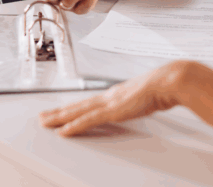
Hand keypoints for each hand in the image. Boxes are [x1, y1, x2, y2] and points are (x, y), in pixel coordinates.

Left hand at [40, 62, 185, 136]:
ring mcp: (110, 102)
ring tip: (44, 122)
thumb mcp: (151, 95)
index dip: (75, 107)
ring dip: (59, 117)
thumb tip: (148, 100)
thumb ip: (144, 99)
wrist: (169, 81)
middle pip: (78, 105)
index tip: (63, 110)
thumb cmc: (164, 86)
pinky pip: (88, 120)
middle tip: (43, 116)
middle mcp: (110, 96)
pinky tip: (62, 131)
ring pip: (78, 112)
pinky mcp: (112, 111)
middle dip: (59, 112)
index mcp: (118, 93)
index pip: (91, 102)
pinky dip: (74, 126)